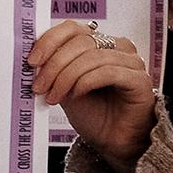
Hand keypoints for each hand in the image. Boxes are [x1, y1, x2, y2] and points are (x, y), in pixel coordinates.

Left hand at [30, 21, 154, 172]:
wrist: (113, 143)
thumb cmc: (94, 115)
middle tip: (40, 86)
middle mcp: (118, 48)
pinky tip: (76, 95)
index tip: (32, 61)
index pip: (73, 29)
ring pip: (92, 57)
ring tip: (54, 96)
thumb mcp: (65, 87)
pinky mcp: (140, 80)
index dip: (50, 41)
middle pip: (81, 42)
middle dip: (55, 65)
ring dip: (67, 77)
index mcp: (100, 44)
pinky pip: (109, 72)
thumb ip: (55, 69)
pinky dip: (87, 82)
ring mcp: (132, 63)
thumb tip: (34, 58)